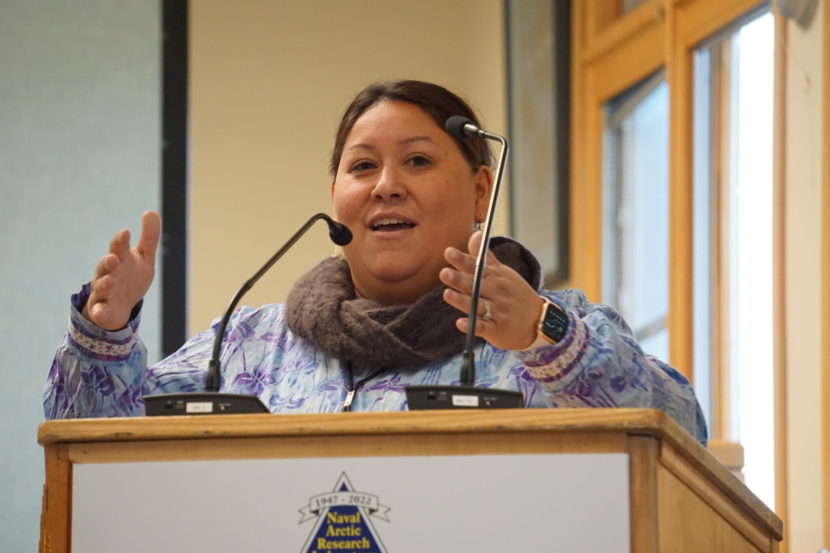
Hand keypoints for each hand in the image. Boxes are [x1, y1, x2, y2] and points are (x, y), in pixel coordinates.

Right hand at [82, 211, 160, 329]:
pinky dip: (100, 311)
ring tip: (110, 281)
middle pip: (105, 266)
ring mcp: (103, 292)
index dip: (121, 240)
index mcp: (119, 259)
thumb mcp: (144, 258)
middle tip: (113, 258)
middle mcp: (108, 273)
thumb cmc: (131, 278)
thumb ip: (149, 238)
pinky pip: (99, 311)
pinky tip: (101, 311)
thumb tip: (151, 211)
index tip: (126, 232)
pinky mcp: (102, 309)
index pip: (118, 247)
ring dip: (105, 284)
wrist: (121, 307)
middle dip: (107, 261)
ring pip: (101, 287)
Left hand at [439, 231, 542, 350]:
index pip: (476, 266)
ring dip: (462, 300)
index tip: (448, 252)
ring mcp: (497, 311)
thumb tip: (474, 234)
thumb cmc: (515, 294)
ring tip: (447, 294)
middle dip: (460, 279)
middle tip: (444, 273)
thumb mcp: (503, 273)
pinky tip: (460, 323)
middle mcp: (495, 292)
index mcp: (495, 277)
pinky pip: (482, 327)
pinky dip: (472, 325)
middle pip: (475, 284)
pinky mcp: (496, 329)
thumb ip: (485, 257)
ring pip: (477, 304)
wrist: (539, 320)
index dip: (461, 260)